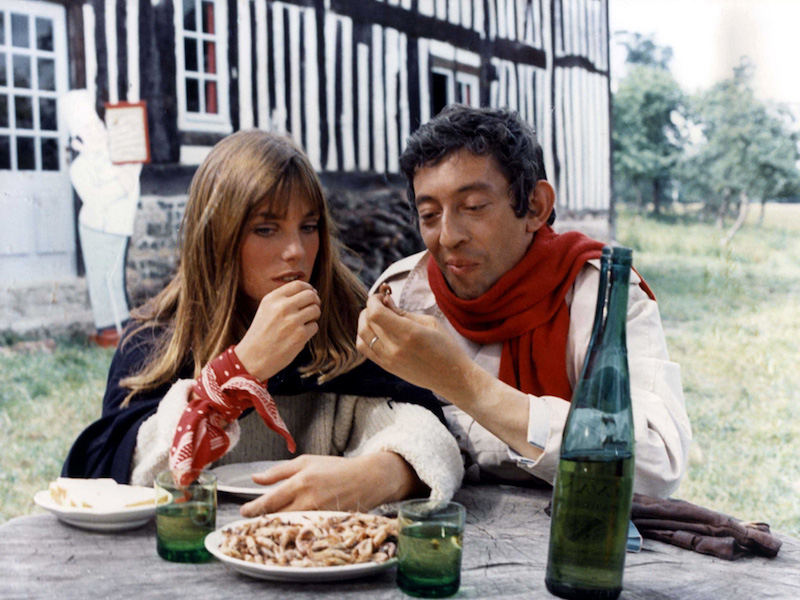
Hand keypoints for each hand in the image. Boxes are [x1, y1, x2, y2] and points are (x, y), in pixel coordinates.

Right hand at [235, 281, 320, 379]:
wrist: (253, 358)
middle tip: (312, 309)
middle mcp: (282, 307)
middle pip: (311, 295)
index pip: (299, 284)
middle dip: (315, 301)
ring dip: (314, 316)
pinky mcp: (300, 335)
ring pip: (315, 310)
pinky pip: (315, 326)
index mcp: (273, 298)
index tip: (311, 294)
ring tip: (304, 323)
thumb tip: (310, 291)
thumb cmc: (261, 334)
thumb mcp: (266, 309)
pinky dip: (310, 330)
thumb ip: (284, 299)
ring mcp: (292, 321)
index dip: (309, 289)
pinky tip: (300, 335)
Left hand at [239, 453, 420, 515]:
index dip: (254, 509)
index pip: (270, 501)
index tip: (243, 512)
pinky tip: (289, 528)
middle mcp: (308, 501)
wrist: (366, 479)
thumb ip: (279, 471)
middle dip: (262, 520)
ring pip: (289, 526)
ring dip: (277, 526)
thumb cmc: (336, 468)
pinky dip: (294, 529)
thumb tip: (255, 478)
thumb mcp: (306, 462)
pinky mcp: (326, 525)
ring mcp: (318, 515)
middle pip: (277, 517)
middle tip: (252, 520)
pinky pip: (304, 530)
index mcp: (301, 482)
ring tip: (269, 523)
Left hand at [357, 294, 474, 398]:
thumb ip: (404, 312)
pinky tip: (376, 331)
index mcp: (408, 334)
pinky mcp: (387, 368)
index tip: (381, 297)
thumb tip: (385, 301)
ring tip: (377, 318)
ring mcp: (388, 360)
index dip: (373, 300)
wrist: (452, 377)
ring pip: (361, 336)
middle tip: (381, 304)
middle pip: (366, 323)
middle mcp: (394, 348)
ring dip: (364, 322)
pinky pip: (365, 350)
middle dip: (369, 308)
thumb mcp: (430, 322)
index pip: (375, 313)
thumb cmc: (446, 347)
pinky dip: (364, 336)